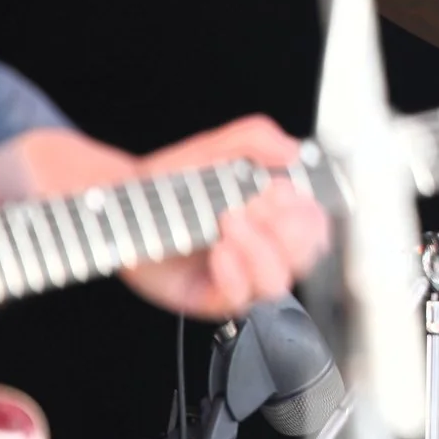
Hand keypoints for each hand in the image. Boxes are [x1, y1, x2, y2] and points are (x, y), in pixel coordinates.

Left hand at [0, 117, 331, 318]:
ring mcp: (237, 276)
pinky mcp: (208, 297)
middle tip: (254, 205)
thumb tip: (292, 151)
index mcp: (273, 218)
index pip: (315, 228)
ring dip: (260, 251)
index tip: (283, 194)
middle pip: (304, 258)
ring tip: (228, 222)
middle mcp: (261, 250)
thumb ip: (258, 137)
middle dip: (287, 232)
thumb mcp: (218, 146)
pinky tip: (220, 251)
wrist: (123, 201)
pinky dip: (235, 274)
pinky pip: (237, 301)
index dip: (308, 216)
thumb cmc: (172, 180)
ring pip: (277, 283)